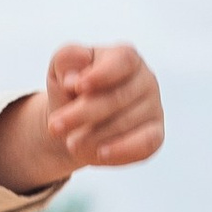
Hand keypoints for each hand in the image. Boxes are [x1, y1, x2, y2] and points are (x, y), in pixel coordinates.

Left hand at [0, 43, 164, 193]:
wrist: (77, 123)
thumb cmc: (72, 90)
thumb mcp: (61, 70)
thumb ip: (66, 62)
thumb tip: (73, 78)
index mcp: (126, 57)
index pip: (122, 60)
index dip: (101, 74)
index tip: (76, 86)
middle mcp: (146, 80)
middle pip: (119, 97)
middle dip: (83, 113)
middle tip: (55, 127)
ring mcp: (154, 108)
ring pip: (126, 123)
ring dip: (94, 136)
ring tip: (70, 143)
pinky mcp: (155, 135)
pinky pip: (145, 144)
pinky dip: (122, 150)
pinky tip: (101, 154)